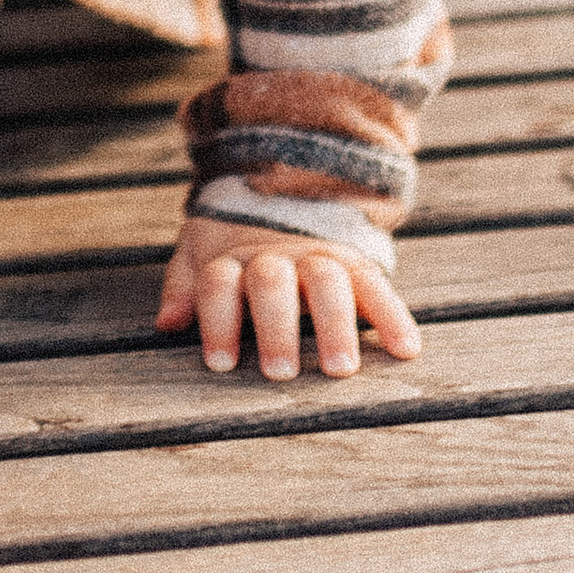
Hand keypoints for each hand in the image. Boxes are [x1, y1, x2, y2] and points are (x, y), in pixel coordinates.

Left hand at [157, 212, 419, 382]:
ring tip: (341, 369)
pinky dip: (393, 316)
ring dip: (335, 325)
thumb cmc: (235, 250)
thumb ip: (184, 287)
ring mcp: (319, 257)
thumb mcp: (200, 254)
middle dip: (276, 327)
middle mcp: (277, 256)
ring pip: (328, 283)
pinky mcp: (357, 264)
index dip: (218, 320)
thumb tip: (167, 323)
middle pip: (273, 283)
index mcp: (233, 256)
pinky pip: (377, 286)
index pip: (219, 282)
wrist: (284, 198)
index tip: (221, 363)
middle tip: (279, 374)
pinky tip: (407, 349)